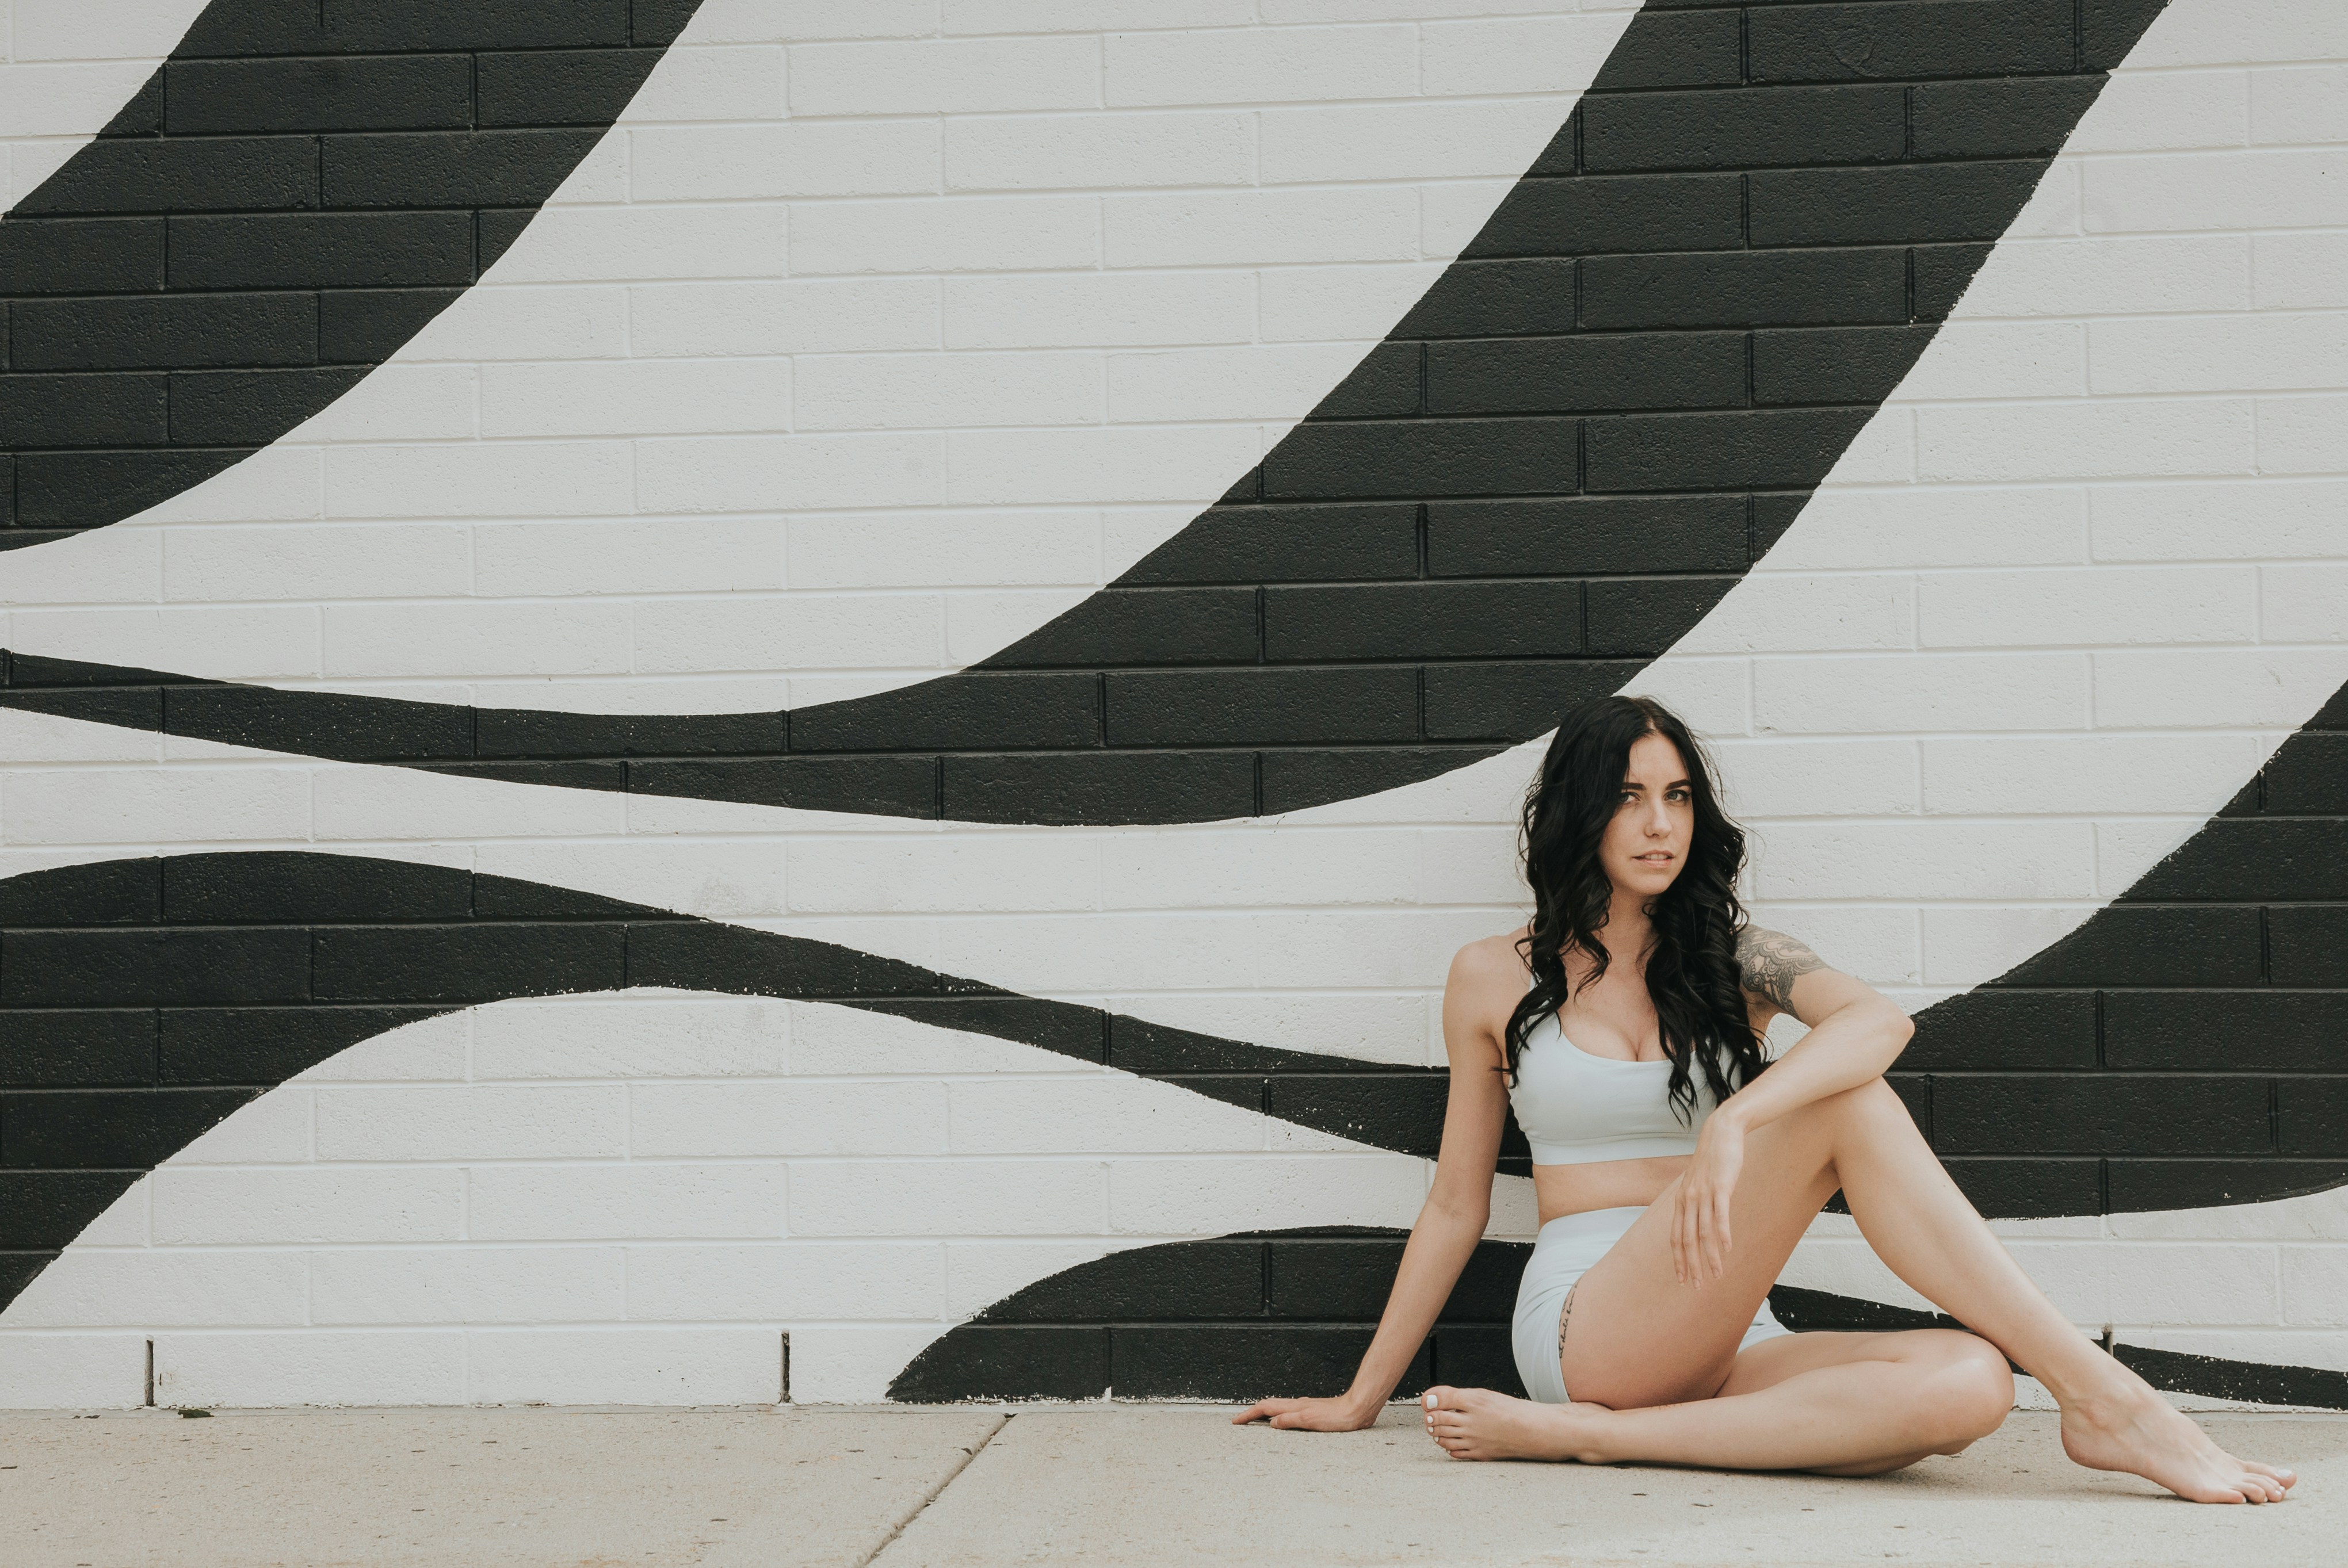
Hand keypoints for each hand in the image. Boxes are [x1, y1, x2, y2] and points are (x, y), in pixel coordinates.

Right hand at [1231, 1395, 1377, 1430]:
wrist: (1358, 1409)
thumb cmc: (1338, 1416)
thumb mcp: (1310, 1421)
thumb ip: (1289, 1421)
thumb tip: (1271, 1423)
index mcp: (1294, 1407)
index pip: (1265, 1408)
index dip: (1249, 1415)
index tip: (1236, 1421)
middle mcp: (1298, 1405)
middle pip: (1269, 1406)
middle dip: (1252, 1413)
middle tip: (1240, 1421)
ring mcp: (1305, 1408)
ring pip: (1278, 1409)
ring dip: (1264, 1414)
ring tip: (1255, 1422)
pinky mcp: (1313, 1413)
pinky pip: (1288, 1413)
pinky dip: (1278, 1417)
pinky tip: (1282, 1423)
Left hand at [1673, 1113, 1745, 1283]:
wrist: (1721, 1132)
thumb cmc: (1713, 1160)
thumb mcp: (1700, 1183)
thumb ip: (1698, 1203)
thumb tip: (1700, 1221)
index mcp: (1682, 1201)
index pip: (1676, 1237)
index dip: (1678, 1259)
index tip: (1681, 1279)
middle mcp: (1689, 1199)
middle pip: (1687, 1239)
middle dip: (1691, 1265)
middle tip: (1696, 1287)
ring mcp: (1704, 1193)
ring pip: (1704, 1232)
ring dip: (1710, 1256)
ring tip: (1716, 1275)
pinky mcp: (1721, 1186)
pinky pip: (1720, 1214)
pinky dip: (1722, 1233)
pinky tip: (1726, 1249)